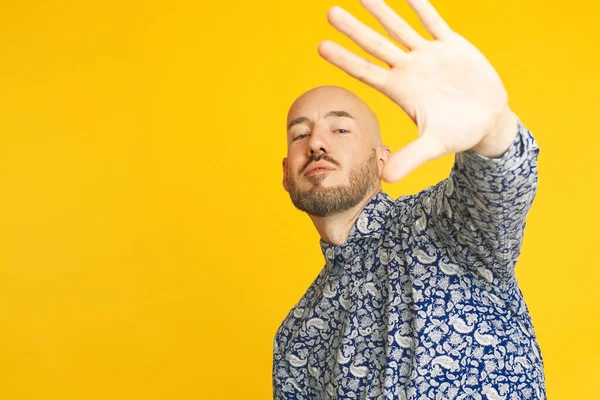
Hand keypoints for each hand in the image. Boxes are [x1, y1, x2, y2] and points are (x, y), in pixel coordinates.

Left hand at [318, 0, 510, 181]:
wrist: (489, 119)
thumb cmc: (458, 133)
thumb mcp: (434, 146)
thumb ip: (410, 159)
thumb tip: (384, 179)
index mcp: (400, 90)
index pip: (365, 72)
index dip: (344, 60)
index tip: (320, 47)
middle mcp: (409, 69)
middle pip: (376, 45)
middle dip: (354, 30)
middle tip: (329, 13)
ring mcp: (429, 55)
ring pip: (400, 27)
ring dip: (381, 10)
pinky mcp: (452, 45)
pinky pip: (434, 20)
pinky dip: (421, 5)